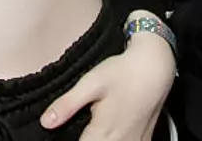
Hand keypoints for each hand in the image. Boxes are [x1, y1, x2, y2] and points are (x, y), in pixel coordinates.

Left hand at [40, 19, 173, 139]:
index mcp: (103, 132)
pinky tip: (107, 134)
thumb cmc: (121, 73)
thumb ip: (68, 104)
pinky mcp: (143, 140)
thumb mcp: (90, 83)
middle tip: (74, 132)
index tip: (56, 137)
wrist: (155, 68)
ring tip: (90, 131)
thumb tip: (46, 123)